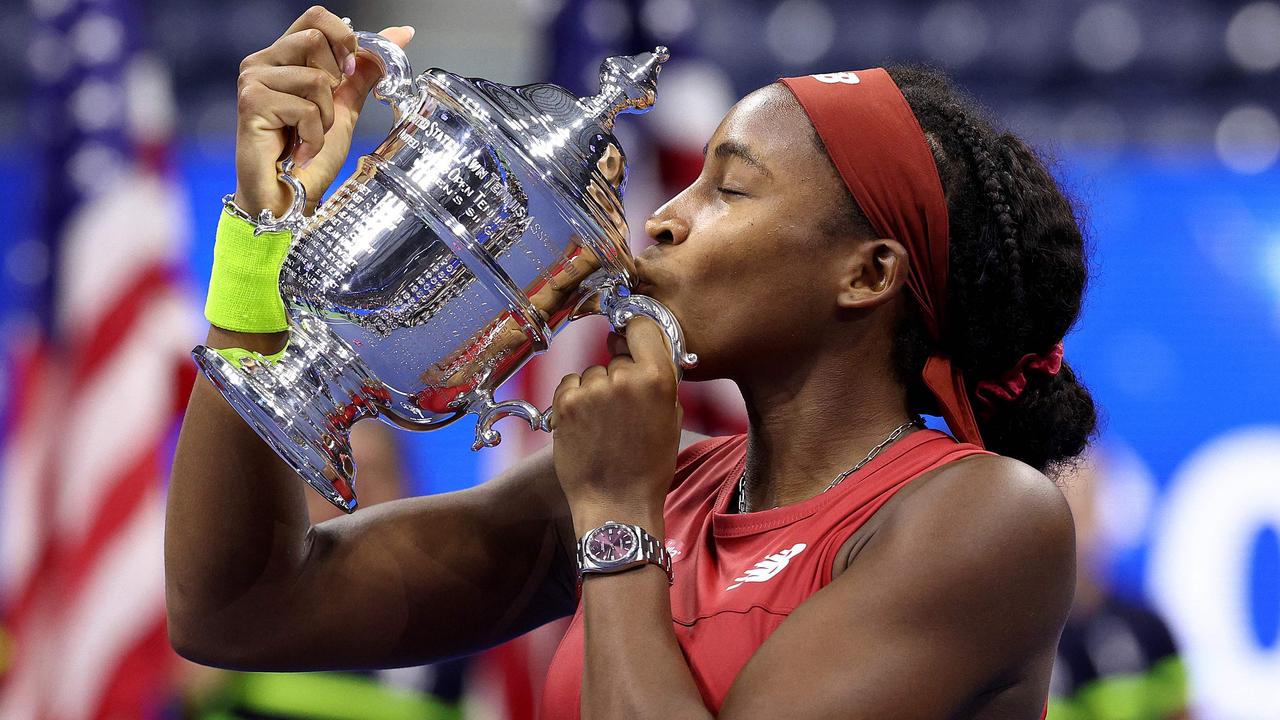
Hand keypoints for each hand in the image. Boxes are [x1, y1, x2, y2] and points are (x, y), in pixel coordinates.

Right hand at [233, 6, 414, 216]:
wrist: (288, 197)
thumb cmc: (309, 155)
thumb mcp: (345, 106)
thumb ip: (365, 69)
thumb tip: (401, 33)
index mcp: (283, 57)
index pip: (316, 16)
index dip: (342, 38)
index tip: (349, 71)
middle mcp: (262, 61)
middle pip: (317, 39)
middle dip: (334, 85)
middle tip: (319, 115)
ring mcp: (253, 80)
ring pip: (317, 78)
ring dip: (325, 117)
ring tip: (308, 137)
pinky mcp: (251, 103)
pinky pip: (306, 108)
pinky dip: (314, 137)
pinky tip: (299, 151)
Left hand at [551, 318, 681, 533]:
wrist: (616, 504)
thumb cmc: (648, 467)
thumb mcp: (672, 420)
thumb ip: (662, 383)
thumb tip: (645, 354)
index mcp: (657, 378)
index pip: (642, 327)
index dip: (636, 333)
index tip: (631, 340)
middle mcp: (623, 378)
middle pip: (617, 357)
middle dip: (620, 376)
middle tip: (622, 410)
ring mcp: (591, 390)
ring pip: (593, 373)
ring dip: (596, 391)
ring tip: (603, 425)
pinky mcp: (565, 403)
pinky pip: (570, 384)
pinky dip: (575, 399)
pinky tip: (586, 425)